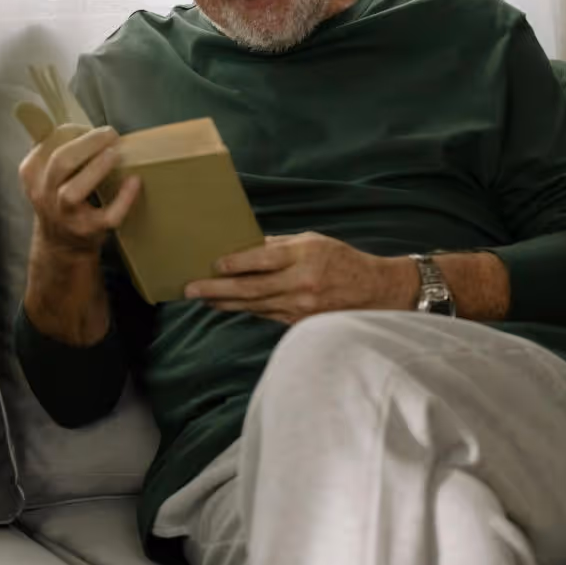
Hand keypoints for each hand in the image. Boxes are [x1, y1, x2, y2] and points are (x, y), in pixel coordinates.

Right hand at [19, 124, 141, 258]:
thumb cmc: (59, 197)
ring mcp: (64, 214)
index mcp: (32, 172)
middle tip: (110, 134)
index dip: (73, 130)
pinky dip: (123, 199)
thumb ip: (55, 146)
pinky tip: (134, 182)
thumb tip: (84, 122)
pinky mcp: (87, 230)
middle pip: (60, 162)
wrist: (60, 243)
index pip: (48, 142)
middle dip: (88, 144)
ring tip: (116, 153)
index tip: (92, 128)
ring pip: (72, 192)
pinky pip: (106, 216)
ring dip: (96, 169)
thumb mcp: (47, 171)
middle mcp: (43, 194)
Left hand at [184, 232, 416, 324]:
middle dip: (218, 290)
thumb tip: (244, 245)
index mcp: (305, 256)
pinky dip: (246, 310)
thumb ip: (279, 245)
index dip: (237, 263)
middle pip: (252, 289)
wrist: (374, 292)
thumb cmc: (341, 260)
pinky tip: (227, 306)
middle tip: (191, 289)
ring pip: (254, 306)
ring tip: (202, 298)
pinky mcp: (300, 323)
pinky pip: (266, 315)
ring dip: (225, 303)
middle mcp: (302, 284)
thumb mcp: (313, 241)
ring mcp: (301, 307)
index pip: (264, 259)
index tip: (214, 264)